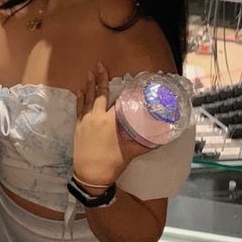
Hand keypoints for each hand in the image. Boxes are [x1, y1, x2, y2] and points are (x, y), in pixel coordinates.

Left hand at [73, 62, 149, 188]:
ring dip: (89, 84)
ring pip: (87, 98)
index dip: (123, 89)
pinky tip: (80, 90)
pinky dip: (79, 98)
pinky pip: (78, 108)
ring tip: (90, 72)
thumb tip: (163, 139)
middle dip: (101, 78)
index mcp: (111, 122)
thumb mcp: (131, 153)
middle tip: (100, 65)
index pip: (118, 101)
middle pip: (100, 94)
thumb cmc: (112, 164)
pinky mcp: (78, 126)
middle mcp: (97, 117)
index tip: (126, 78)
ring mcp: (86, 121)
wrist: (89, 176)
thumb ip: (146, 144)